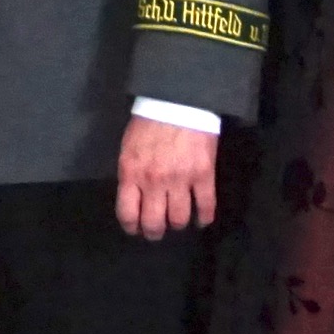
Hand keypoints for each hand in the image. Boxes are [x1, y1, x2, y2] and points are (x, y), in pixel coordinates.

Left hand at [115, 116, 218, 238]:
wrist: (177, 100)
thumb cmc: (149, 122)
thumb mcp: (128, 148)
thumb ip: (130, 174)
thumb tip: (132, 196)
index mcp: (131, 173)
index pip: (127, 214)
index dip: (132, 227)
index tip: (136, 228)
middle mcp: (154, 181)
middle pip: (154, 223)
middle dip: (154, 232)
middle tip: (157, 231)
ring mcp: (180, 179)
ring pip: (179, 219)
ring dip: (178, 224)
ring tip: (178, 221)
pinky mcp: (204, 175)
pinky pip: (206, 206)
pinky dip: (204, 218)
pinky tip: (202, 220)